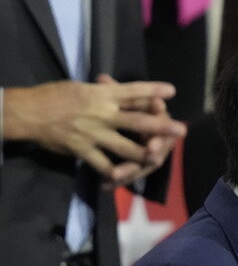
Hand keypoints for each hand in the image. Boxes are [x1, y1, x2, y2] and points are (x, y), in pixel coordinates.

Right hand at [3, 77, 186, 185]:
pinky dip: (113, 172)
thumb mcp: (81, 88)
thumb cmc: (54, 96)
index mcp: (101, 94)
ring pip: (125, 147)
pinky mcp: (82, 149)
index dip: (152, 90)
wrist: (28, 113)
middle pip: (137, 121)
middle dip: (161, 127)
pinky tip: (124, 178)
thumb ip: (104, 93)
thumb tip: (124, 90)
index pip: (132, 90)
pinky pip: (102, 164)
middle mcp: (101, 113)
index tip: (171, 91)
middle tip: (181, 130)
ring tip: (159, 158)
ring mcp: (93, 133)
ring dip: (144, 154)